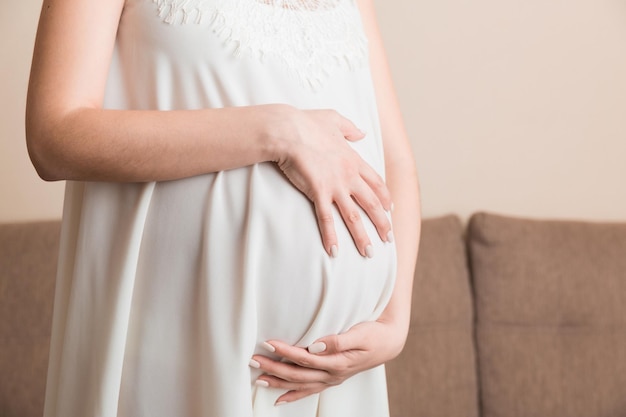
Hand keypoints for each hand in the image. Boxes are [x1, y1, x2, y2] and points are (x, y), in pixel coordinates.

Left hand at [250, 318, 406, 404]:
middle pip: (297, 374)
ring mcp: (331, 379)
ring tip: (257, 378)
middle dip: (274, 367)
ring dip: (278, 382)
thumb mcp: (360, 333)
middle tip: (253, 359)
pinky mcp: (331, 378)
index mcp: (338, 362)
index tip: (269, 342)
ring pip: (300, 385)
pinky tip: (278, 398)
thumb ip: (338, 340)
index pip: (305, 358)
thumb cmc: (374, 335)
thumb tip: (316, 345)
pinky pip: (309, 391)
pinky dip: (293, 395)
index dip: (286, 351)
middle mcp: (332, 374)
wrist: (388, 343)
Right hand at [272, 107, 392, 256]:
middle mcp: (349, 176)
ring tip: (369, 253)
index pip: (376, 182)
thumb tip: (362, 132)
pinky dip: (330, 236)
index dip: (385, 197)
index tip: (391, 209)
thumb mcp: (334, 119)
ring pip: (354, 216)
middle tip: (389, 239)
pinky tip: (334, 251)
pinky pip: (326, 219)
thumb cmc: (307, 123)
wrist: (288, 130)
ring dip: (362, 236)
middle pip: (372, 204)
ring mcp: (335, 186)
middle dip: (382, 223)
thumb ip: (350, 128)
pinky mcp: (318, 193)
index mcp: (353, 160)